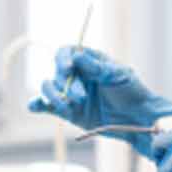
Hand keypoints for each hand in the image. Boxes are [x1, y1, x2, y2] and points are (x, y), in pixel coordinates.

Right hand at [28, 46, 171, 154]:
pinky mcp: (67, 111)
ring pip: (48, 88)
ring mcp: (69, 93)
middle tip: (81, 97)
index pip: (66, 53)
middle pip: (57, 73)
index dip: (63, 59)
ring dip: (53, 95)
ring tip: (66, 106)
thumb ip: (97, 67)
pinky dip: (38, 105)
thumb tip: (77, 56)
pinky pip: (46, 106)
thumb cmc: (132, 91)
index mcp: (88, 60)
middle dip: (67, 85)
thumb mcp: (118, 75)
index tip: (68, 69)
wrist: (136, 118)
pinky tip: (34, 106)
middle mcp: (75, 74)